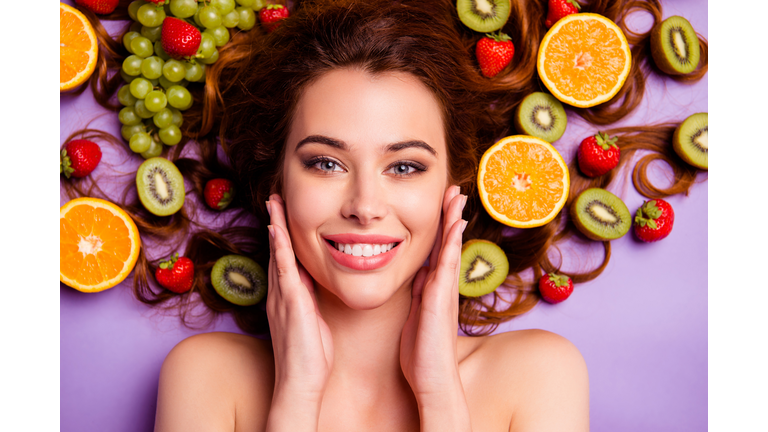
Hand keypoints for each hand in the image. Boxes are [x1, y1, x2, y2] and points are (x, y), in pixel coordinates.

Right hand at [265, 194, 333, 408]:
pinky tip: (277, 230)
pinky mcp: (291, 303)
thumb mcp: (313, 321)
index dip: (284, 236)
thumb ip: (311, 301)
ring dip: (276, 226)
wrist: (300, 382)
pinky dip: (280, 248)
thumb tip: (316, 284)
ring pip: (278, 254)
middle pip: (278, 250)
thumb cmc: (310, 357)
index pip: (285, 259)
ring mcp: (283, 297)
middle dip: (277, 223)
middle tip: (275, 198)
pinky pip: (283, 270)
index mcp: (287, 297)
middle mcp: (280, 293)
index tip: (285, 214)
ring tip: (274, 202)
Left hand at [399, 185, 466, 402]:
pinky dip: (451, 244)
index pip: (437, 250)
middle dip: (450, 216)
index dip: (441, 227)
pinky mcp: (440, 300)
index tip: (443, 204)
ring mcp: (444, 292)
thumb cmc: (421, 353)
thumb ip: (418, 294)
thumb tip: (418, 275)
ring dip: (453, 222)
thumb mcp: (415, 316)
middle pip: (448, 244)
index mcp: (434, 289)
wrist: (433, 380)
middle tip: (454, 189)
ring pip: (450, 249)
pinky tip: (455, 226)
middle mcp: (443, 287)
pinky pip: (447, 265)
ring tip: (457, 196)